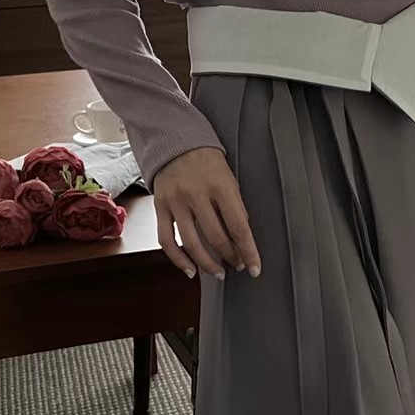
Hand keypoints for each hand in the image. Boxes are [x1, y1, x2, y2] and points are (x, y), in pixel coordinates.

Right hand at [153, 147, 261, 280]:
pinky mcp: (160, 207)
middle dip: (230, 258)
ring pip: (192, 244)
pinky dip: (178, 259)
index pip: (238, 227)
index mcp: (220, 186)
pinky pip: (167, 240)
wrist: (176, 142)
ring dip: (207, 264)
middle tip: (237, 265)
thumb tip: (241, 240)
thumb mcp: (229, 179)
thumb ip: (234, 208)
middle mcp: (196, 195)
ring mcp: (176, 202)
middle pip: (216, 238)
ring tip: (218, 272)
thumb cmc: (208, 162)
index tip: (254, 268)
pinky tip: (190, 270)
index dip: (248, 251)